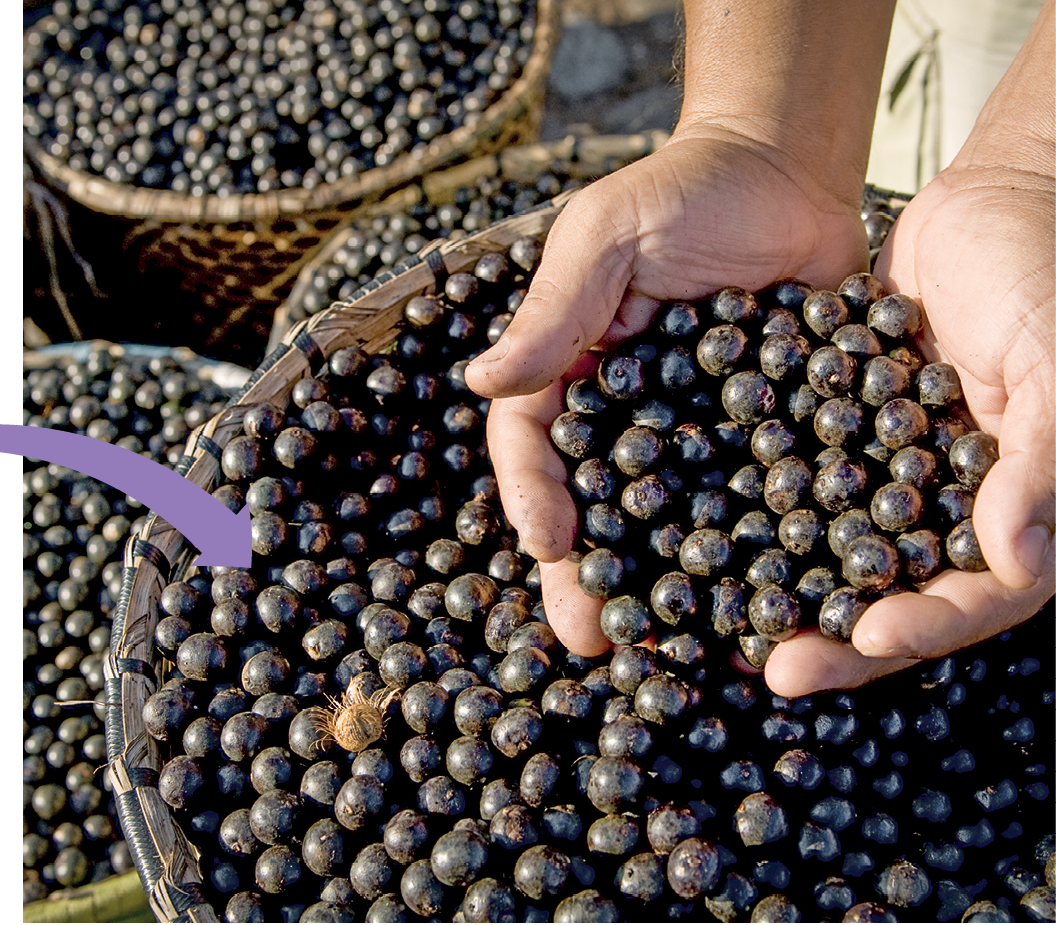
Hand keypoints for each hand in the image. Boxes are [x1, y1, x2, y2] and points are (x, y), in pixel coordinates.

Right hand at [464, 124, 871, 656]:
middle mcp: (625, 416)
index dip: (534, 496)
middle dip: (587, 574)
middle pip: (595, 505)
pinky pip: (757, 505)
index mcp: (570, 371)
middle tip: (589, 638)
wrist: (794, 167)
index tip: (546, 544)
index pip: (534, 443)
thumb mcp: (604, 237)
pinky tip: (761, 606)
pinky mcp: (769, 441)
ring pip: (670, 522)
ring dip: (662, 586)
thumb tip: (480, 382)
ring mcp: (697, 434)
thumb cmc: (684, 189)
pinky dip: (753, 556)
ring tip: (665, 647)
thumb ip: (556, 310)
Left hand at [766, 157, 1055, 695]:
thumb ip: (1042, 462)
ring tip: (719, 623)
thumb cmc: (1048, 273)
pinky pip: (792, 483)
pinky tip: (692, 532)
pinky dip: (750, 511)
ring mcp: (889, 472)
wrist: (996, 196)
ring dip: (782, 589)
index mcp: (1015, 508)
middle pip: (894, 595)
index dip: (926, 627)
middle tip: (770, 669)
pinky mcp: (836, 431)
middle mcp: (949, 506)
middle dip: (835, 639)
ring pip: (833, 552)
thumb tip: (1017, 561)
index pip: (979, 598)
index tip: (866, 641)